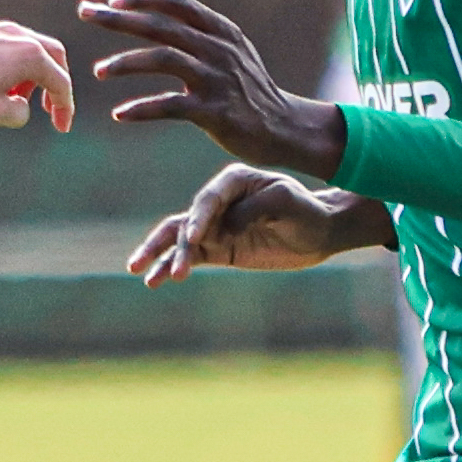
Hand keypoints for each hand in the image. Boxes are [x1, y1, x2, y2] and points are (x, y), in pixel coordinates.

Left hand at [0, 17, 74, 131]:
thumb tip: (21, 106)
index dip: (65, 108)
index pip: (60, 83)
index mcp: (30, 55)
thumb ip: (19, 114)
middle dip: (56, 84)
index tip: (61, 128)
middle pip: (53, 57)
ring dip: (31, 75)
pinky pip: (8, 45)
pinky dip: (12, 64)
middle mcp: (20, 35)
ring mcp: (0, 28)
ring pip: (30, 48)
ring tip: (15, 98)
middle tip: (50, 109)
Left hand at [81, 0, 345, 177]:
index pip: (176, 2)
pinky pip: (169, 106)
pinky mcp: (215, 112)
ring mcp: (217, 79)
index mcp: (221, 31)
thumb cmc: (249, 91)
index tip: (112, 1)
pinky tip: (120, 114)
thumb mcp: (232, 52)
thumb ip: (201, 34)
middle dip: (118, 18)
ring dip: (125, 63)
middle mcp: (219, 49)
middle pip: (160, 26)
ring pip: (162, 59)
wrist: (284, 129)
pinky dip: (141, 109)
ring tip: (99, 71)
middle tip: (86, 13)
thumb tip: (159, 16)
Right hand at [130, 164, 369, 282]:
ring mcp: (215, 226)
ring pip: (178, 240)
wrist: (319, 231)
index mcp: (234, 181)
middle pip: (184, 220)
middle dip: (165, 242)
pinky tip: (154, 281)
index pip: (209, 200)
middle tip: (147, 261)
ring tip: (142, 275)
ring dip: (160, 256)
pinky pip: (190, 257)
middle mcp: (218, 201)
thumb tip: (226, 226)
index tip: (194, 239)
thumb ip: (255, 208)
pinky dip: (171, 267)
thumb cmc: (306, 210)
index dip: (199, 219)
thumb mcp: (287, 202)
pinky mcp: (217, 248)